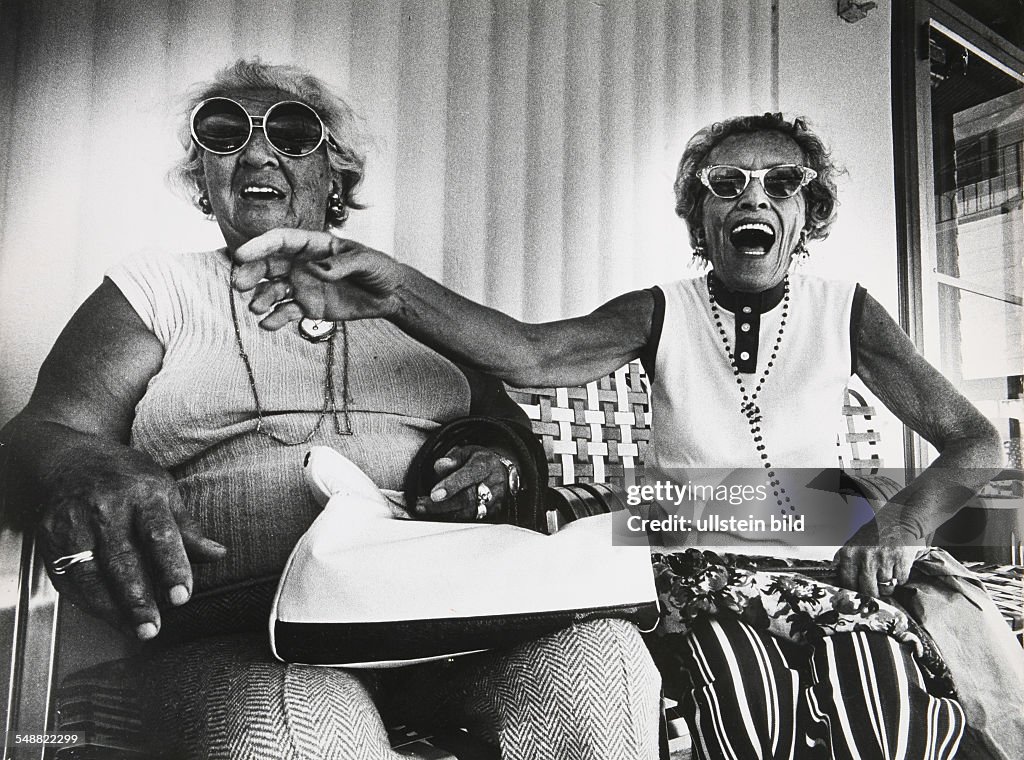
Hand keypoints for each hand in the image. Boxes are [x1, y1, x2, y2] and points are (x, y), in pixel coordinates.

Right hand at [36, 449, 225, 639]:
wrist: (71, 458)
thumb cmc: (126, 477)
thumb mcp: (164, 490)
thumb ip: (187, 528)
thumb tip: (218, 553)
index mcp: (143, 494)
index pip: (160, 534)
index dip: (172, 567)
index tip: (182, 595)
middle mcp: (106, 508)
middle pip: (123, 560)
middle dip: (139, 599)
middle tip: (153, 628)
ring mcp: (74, 522)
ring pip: (91, 574)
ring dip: (112, 609)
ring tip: (134, 630)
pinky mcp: (51, 536)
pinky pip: (68, 576)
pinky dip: (88, 601)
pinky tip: (107, 616)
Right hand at [230, 228, 404, 328]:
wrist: (390, 295)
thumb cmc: (379, 269)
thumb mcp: (367, 261)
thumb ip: (343, 264)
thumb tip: (316, 270)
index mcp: (315, 246)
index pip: (282, 241)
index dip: (261, 245)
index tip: (242, 254)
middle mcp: (303, 264)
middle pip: (269, 265)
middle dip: (251, 272)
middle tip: (240, 284)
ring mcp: (304, 286)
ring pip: (274, 290)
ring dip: (262, 298)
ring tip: (257, 308)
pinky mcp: (309, 307)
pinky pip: (287, 312)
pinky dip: (275, 318)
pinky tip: (268, 324)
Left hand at [413, 445, 510, 522]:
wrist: (501, 475)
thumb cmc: (480, 462)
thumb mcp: (467, 452)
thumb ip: (453, 458)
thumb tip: (441, 465)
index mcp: (486, 465)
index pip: (469, 475)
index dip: (451, 485)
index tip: (434, 494)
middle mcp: (492, 485)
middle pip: (467, 499)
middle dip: (442, 505)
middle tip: (422, 505)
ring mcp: (493, 503)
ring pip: (467, 514)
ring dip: (443, 514)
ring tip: (424, 510)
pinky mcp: (490, 515)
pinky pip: (469, 520)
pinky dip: (451, 520)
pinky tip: (436, 516)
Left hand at [834, 516, 921, 597]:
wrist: (897, 519)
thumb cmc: (874, 533)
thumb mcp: (852, 543)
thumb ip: (842, 560)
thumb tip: (832, 578)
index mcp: (849, 554)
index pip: (848, 584)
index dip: (855, 592)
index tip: (859, 595)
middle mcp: (865, 557)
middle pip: (868, 591)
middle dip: (873, 593)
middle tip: (876, 588)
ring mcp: (884, 559)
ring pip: (886, 588)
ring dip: (888, 585)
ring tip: (887, 572)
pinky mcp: (901, 560)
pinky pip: (901, 581)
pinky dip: (900, 578)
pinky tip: (897, 567)